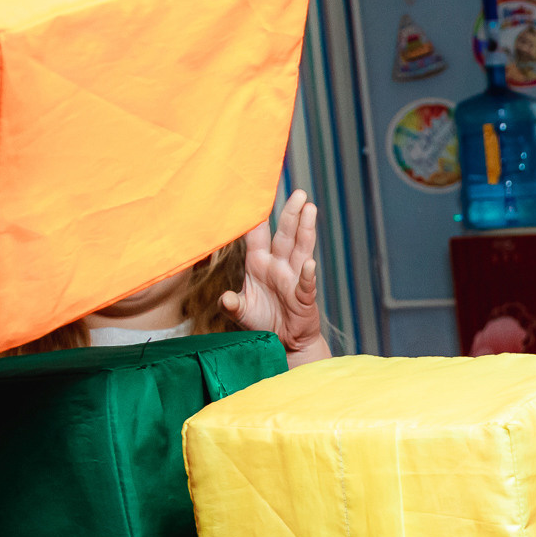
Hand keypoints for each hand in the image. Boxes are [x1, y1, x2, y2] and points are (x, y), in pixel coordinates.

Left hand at [220, 190, 323, 353]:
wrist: (284, 343)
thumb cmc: (262, 322)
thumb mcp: (240, 312)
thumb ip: (231, 304)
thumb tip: (225, 298)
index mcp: (258, 264)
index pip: (258, 235)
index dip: (258, 216)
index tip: (258, 194)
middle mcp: (278, 266)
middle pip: (286, 235)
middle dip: (292, 213)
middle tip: (299, 193)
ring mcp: (292, 279)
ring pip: (301, 249)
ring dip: (306, 230)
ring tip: (311, 209)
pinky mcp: (304, 298)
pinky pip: (305, 284)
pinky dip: (306, 275)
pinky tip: (309, 264)